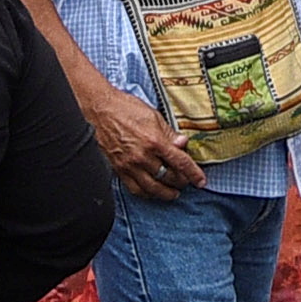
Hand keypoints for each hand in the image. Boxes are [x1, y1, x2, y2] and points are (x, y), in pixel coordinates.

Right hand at [87, 82, 206, 200]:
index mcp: (155, 141)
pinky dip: (147, 193)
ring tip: (173, 193)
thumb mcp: (153, 115)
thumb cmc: (125, 108)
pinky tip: (153, 192)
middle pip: (168, 177)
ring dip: (166, 193)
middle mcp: (143, 156)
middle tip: (186, 182)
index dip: (193, 173)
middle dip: (181, 182)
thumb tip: (183, 144)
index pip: (180, 162)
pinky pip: (135, 188)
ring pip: (153, 188)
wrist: (99, 110)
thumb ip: (169, 133)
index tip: (201, 181)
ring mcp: (129, 165)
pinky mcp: (119, 169)